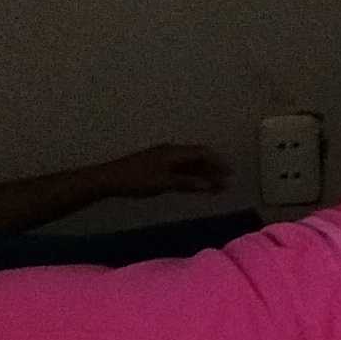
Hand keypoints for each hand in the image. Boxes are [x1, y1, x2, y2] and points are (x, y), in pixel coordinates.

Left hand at [107, 143, 230, 197]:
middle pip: (197, 158)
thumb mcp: (164, 183)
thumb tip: (209, 185)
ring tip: (215, 187)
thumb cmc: (137, 179)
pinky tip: (195, 186)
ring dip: (203, 174)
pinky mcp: (156, 166)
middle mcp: (171, 152)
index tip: (231, 173)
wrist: (109, 179)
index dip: (218, 162)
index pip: (202, 153)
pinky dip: (191, 177)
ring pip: (189, 164)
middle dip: (213, 169)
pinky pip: (180, 169)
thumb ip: (187, 183)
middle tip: (226, 183)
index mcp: (174, 152)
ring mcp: (163, 159)